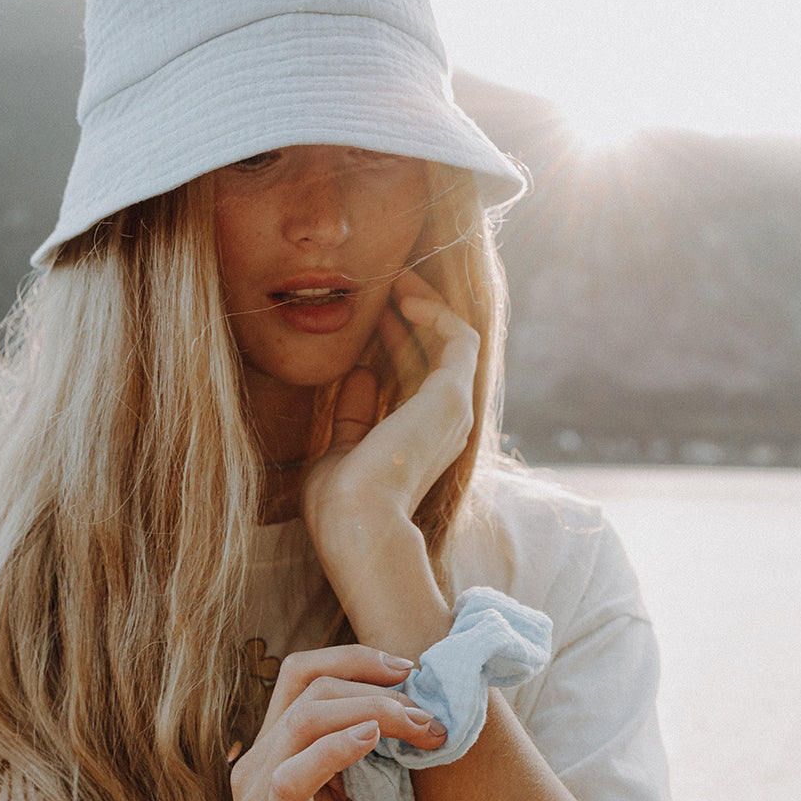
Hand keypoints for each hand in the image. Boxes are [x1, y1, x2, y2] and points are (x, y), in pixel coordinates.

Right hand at [222, 644, 445, 800]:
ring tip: (419, 725)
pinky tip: (373, 740)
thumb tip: (398, 726)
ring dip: (373, 709)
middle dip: (373, 676)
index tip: (409, 672)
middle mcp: (257, 760)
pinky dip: (337, 747)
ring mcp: (258, 791)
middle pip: (304, 678)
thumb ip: (351, 766)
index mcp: (272, 751)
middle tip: (426, 701)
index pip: (302, 673)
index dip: (355, 659)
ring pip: (306, 715)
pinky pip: (296, 771)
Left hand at [303, 268, 478, 561]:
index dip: (396, 341)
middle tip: (382, 285)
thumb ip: (353, 414)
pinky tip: (405, 296)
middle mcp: (446, 424)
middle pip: (436, 355)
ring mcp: (454, 409)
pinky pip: (459, 338)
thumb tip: (358, 374)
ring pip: (452, 341)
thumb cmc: (342, 503)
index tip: (370, 316)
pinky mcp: (453, 394)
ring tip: (394, 277)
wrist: (357, 523)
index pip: (416, 379)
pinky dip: (436, 312)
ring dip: (425, 305)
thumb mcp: (341, 449)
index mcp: (421, 440)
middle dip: (410, 317)